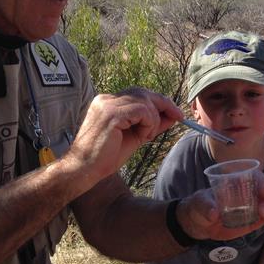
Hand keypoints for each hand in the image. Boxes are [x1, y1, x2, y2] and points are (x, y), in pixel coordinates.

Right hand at [65, 88, 181, 182]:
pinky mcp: (111, 113)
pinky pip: (142, 110)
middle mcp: (107, 99)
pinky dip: (149, 122)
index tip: (176, 113)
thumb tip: (172, 116)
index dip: (160, 102)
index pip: (139, 94)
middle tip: (178, 117)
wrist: (84, 170)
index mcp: (108, 102)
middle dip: (164, 105)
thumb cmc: (106, 157)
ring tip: (146, 136)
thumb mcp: (136, 137)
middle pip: (144, 93)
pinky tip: (143, 136)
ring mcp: (107, 104)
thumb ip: (151, 124)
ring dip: (153, 120)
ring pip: (145, 101)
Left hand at [178, 171, 263, 240]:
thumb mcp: (199, 204)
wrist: (200, 222)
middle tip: (263, 213)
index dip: (263, 182)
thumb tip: (214, 212)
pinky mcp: (259, 217)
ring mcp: (257, 203)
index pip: (256, 176)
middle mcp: (251, 190)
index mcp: (238, 182)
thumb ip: (206, 206)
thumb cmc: (199, 207)